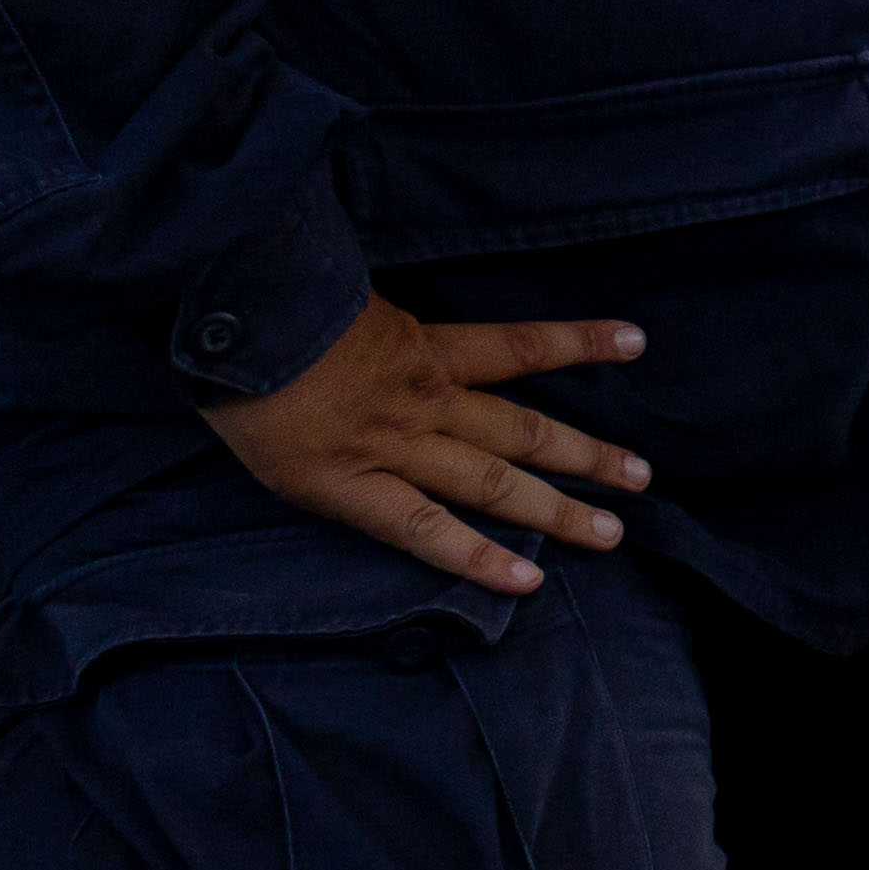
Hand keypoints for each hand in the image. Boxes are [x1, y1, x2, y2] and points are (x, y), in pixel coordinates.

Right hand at [204, 295, 649, 596]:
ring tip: (613, 532)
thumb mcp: (337, 288)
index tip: (636, 342)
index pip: (519, 345)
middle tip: (643, 477)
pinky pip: (425, 531)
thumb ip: (372, 315)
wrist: (225, 315)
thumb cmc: (268, 295)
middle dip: (586, 454)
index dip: (580, 343)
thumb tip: (383, 318)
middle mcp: (425, 399)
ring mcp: (393, 446)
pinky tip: (526, 581)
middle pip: (524, 430)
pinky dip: (478, 558)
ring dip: (557, 509)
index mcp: (422, 347)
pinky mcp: (350, 488)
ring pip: (494, 483)